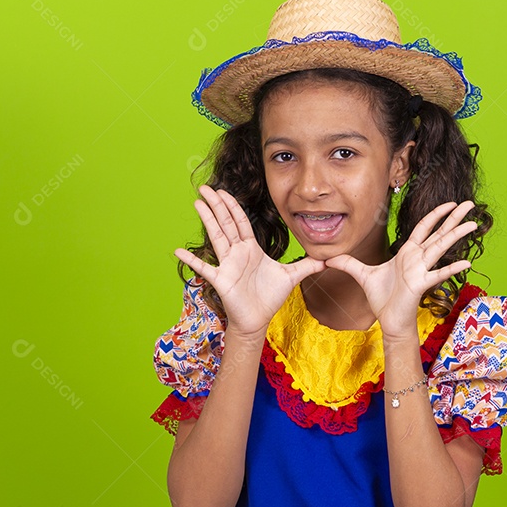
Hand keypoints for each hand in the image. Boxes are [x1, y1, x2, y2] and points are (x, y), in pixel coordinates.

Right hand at [174, 185, 325, 338]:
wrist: (257, 319)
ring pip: (216, 237)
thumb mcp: (292, 277)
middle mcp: (237, 253)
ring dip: (206, 220)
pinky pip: (204, 268)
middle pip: (226, 223)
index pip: (241, 222)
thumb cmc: (270, 297)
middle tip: (205, 187)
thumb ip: (308, 265)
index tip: (224, 191)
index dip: (233, 206)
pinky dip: (191, 260)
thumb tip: (329, 258)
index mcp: (251, 249)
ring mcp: (227, 265)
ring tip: (196, 202)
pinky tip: (177, 250)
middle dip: (216, 204)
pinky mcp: (221, 279)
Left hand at [323, 200, 476, 338]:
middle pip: (439, 233)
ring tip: (473, 224)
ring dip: (457, 235)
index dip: (436, 214)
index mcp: (408, 253)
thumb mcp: (362, 275)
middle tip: (470, 204)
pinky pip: (438, 274)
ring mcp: (422, 270)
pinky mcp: (421, 284)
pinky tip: (467, 262)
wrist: (388, 320)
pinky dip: (451, 268)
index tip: (449, 203)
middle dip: (453, 217)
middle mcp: (418, 258)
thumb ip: (348, 263)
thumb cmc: (382, 298)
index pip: (424, 228)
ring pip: (441, 248)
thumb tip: (328, 258)